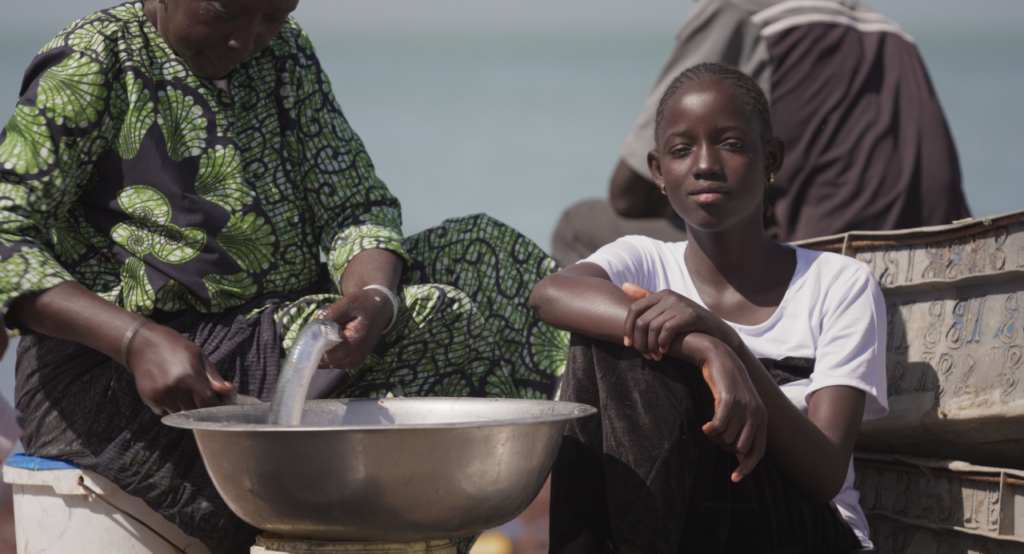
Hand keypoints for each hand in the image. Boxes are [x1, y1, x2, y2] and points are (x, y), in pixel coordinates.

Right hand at [126, 323, 234, 414]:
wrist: (142, 344)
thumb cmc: (175, 348)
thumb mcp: (199, 356)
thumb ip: (214, 377)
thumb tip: (230, 391)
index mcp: (191, 378)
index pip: (208, 405)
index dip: (213, 404)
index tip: (213, 400)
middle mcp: (176, 389)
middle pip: (194, 411)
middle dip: (197, 404)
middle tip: (194, 390)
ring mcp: (161, 396)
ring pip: (179, 412)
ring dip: (182, 405)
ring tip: (178, 387)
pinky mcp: (149, 399)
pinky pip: (164, 411)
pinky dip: (168, 405)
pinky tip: (166, 389)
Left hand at [318, 288, 393, 368]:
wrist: (379, 308)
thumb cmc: (362, 304)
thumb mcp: (346, 303)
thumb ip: (329, 317)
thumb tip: (312, 330)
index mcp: (355, 344)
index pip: (326, 356)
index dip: (313, 348)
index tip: (308, 335)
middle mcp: (355, 358)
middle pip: (325, 361)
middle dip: (316, 349)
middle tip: (315, 332)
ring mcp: (354, 362)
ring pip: (328, 363)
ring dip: (322, 350)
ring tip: (327, 333)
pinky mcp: (353, 362)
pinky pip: (334, 361)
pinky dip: (328, 352)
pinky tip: (332, 339)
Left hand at [621, 283, 738, 360]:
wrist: (718, 334)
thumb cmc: (689, 324)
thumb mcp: (668, 310)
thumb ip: (647, 298)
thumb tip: (623, 285)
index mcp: (661, 294)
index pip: (634, 309)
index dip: (627, 328)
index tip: (628, 345)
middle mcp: (669, 296)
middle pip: (642, 321)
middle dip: (640, 342)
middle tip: (645, 356)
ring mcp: (680, 304)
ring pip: (652, 328)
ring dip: (651, 346)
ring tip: (655, 357)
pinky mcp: (691, 315)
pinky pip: (667, 330)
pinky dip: (663, 344)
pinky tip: (665, 352)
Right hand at [687, 334, 766, 482]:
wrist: (720, 358)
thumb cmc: (728, 385)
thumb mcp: (740, 408)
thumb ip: (743, 430)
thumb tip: (739, 457)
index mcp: (761, 418)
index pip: (757, 451)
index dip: (747, 468)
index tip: (734, 479)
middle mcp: (755, 414)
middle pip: (739, 448)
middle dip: (724, 447)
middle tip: (715, 436)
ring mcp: (743, 407)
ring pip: (726, 438)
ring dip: (715, 437)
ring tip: (710, 426)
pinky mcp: (728, 401)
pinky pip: (718, 427)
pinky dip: (710, 430)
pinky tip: (705, 426)